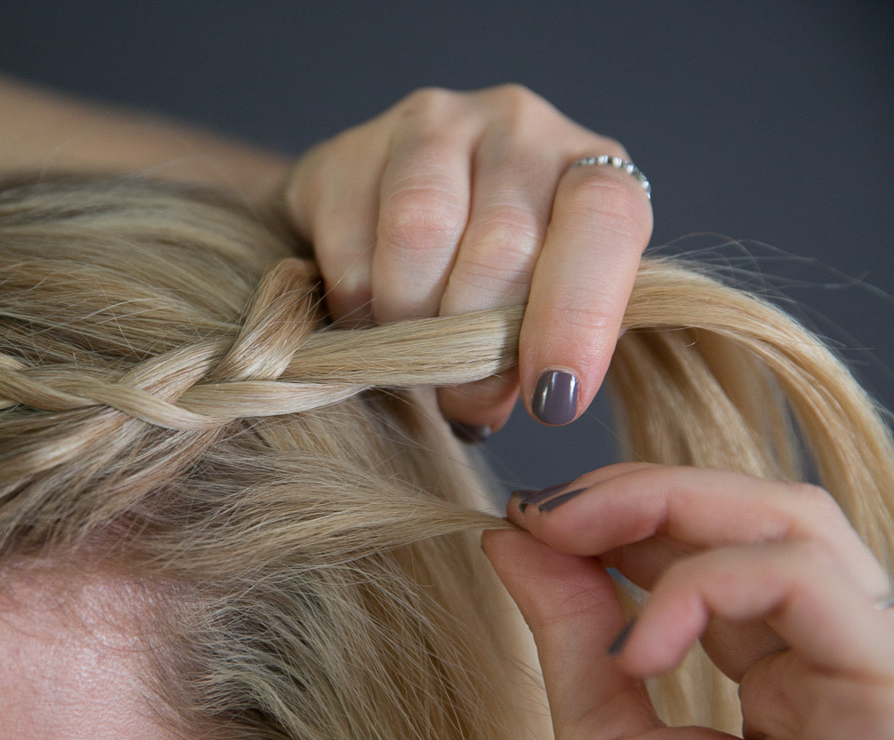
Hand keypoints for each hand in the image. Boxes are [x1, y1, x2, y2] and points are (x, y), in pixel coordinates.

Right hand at [282, 86, 652, 431]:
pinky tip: (369, 317)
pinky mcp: (347, 150)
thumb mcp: (544, 311)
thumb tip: (542, 397)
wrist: (391, 228)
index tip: (553, 400)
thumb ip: (552, 345)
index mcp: (589, 166)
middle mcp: (518, 125)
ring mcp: (429, 125)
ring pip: (419, 234)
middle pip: (502, 242)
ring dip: (412, 323)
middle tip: (466, 402)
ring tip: (414, 357)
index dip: (578, 314)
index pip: (604, 218)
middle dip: (479, 347)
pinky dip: (357, 307)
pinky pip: (350, 247)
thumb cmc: (490, 283)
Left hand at [484, 464, 893, 739]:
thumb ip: (571, 634)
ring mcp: (875, 679)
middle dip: (647, 489)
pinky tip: (639, 650)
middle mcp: (841, 667)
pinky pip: (804, 583)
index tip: (537, 516)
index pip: (725, 547)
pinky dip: (703, 587)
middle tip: (550, 509)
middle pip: (768, 513)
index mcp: (786, 677)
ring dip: (668, 507)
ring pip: (797, 524)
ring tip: (573, 538)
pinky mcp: (891, 699)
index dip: (632, 509)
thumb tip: (514, 539)